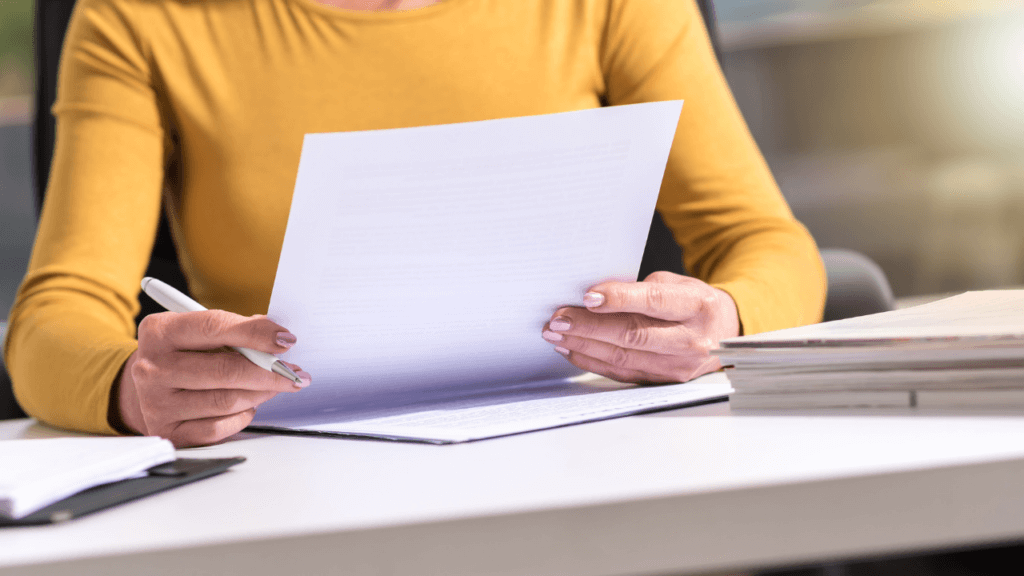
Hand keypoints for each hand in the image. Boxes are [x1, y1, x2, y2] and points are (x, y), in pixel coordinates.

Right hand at [115, 310, 310, 446]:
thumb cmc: (184, 354)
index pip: (214, 327)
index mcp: (159, 331)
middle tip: (293, 372)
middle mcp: (151, 367)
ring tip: (276, 386)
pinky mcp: (167, 432)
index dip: (256, 333)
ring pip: (227, 401)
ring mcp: (156, 404)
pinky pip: (218, 428)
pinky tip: (248, 405)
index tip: (286, 339)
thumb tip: (277, 340)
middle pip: (226, 370)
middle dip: (270, 372)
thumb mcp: (199, 333)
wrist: (147, 386)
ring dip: (261, 393)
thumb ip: (235, 331)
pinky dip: (242, 416)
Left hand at [542, 271, 739, 383]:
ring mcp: (678, 366)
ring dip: (584, 345)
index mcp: (697, 306)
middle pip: (633, 334)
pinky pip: (621, 372)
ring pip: (623, 357)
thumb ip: (641, 289)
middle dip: (589, 327)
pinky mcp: (663, 381)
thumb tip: (593, 297)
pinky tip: (572, 349)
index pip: (655, 302)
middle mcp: (691, 339)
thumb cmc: (693, 303)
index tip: (588, 296)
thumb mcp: (677, 284)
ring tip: (556, 333)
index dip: (619, 299)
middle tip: (558, 319)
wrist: (723, 334)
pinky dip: (593, 360)